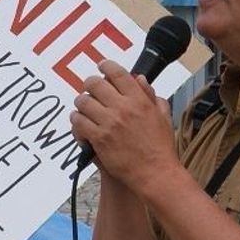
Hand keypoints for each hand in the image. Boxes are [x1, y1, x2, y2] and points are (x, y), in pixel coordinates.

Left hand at [70, 60, 175, 191]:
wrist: (155, 173)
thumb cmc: (161, 147)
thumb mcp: (163, 116)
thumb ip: (150, 96)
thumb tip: (139, 79)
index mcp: (139, 100)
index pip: (117, 73)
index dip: (106, 66)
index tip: (101, 67)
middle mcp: (123, 108)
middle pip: (95, 85)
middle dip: (89, 85)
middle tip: (89, 90)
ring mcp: (109, 123)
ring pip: (83, 103)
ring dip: (81, 104)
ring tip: (83, 109)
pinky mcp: (98, 139)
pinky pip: (79, 124)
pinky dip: (77, 123)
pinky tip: (80, 125)